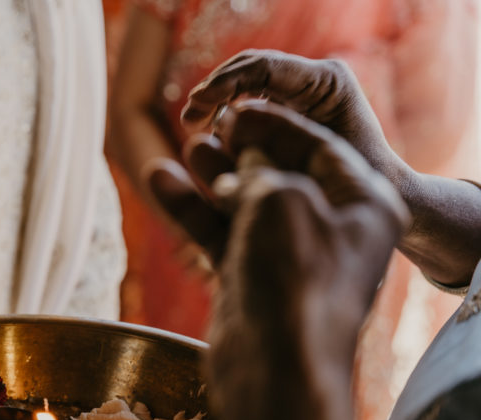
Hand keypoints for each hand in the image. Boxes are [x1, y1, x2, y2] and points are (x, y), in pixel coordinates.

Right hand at [147, 100, 407, 357]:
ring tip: (187, 147)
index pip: (319, 148)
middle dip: (242, 148)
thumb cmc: (292, 278)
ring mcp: (286, 258)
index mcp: (364, 206)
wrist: (273, 368)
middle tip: (210, 126)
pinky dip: (190, 209)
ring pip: (244, 204)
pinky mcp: (249, 281)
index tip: (237, 107)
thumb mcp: (281, 200)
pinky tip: (159, 179)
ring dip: (212, 175)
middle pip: (281, 174)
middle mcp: (330, 230)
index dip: (276, 123)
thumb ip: (260, 170)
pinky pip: (219, 234)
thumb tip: (240, 164)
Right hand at [181, 50, 404, 182]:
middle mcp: (313, 80)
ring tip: (195, 128)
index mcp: (326, 81)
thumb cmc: (354, 187)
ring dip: (216, 106)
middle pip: (249, 69)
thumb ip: (267, 140)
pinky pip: (247, 109)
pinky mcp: (288, 114)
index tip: (196, 105)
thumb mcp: (304, 164)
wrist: (380, 200)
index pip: (263, 67)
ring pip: (244, 88)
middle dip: (215, 91)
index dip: (223, 84)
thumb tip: (223, 125)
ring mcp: (300, 96)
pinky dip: (224, 122)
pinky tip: (207, 138)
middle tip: (190, 119)